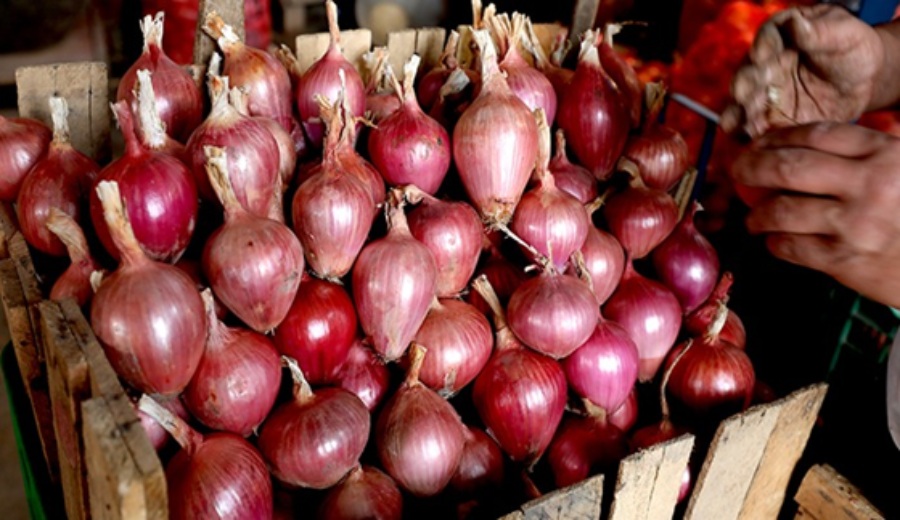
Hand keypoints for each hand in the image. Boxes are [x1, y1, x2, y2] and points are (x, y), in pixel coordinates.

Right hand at [721, 5, 883, 138]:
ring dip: (739, 115)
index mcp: (777, 38)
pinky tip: (751, 140)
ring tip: (742, 124)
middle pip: (747, 76)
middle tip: (744, 94)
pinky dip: (750, 136)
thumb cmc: (852, 47)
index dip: (762, 50)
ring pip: (743, 106)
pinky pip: (755, 129)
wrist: (864, 79)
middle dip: (744, 86)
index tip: (762, 57)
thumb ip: (820, 32)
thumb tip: (798, 24)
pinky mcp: (771, 120)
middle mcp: (763, 66)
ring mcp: (764, 95)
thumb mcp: (842, 33)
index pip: (766, 42)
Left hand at [730, 122, 899, 308]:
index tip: (759, 142)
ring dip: (758, 213)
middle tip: (737, 170)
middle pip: (787, 168)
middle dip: (751, 166)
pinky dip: (775, 242)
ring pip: (781, 210)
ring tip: (754, 216)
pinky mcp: (844, 260)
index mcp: (885, 154)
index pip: (816, 134)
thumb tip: (810, 141)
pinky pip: (790, 247)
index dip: (778, 136)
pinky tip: (775, 240)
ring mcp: (854, 224)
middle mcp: (869, 185)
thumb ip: (871, 149)